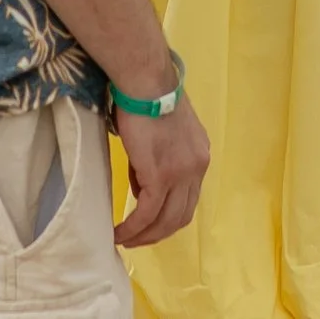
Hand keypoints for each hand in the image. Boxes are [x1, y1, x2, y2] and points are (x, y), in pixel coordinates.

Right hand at [113, 91, 209, 247]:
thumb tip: (143, 182)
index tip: (149, 219)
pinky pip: (148, 213)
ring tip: (126, 239)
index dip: (169, 213)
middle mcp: (197, 168)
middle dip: (159, 232)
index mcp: (200, 155)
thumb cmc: (147, 95)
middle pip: (182, 214)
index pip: (189, 196)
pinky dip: (134, 227)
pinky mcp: (161, 176)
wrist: (146, 81)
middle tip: (137, 238)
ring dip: (146, 235)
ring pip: (167, 220)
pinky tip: (120, 232)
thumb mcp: (162, 129)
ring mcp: (181, 174)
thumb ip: (159, 156)